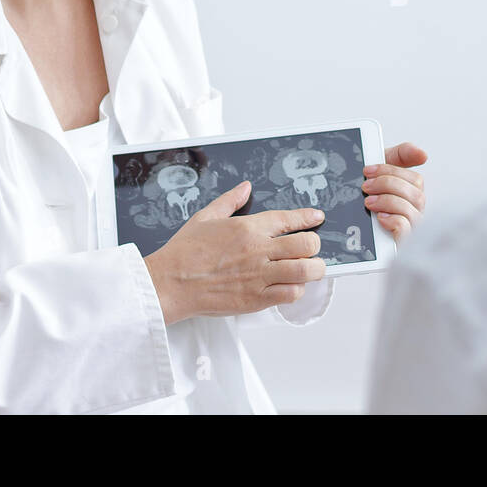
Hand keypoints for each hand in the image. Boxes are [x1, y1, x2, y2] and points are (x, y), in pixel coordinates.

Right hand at [144, 181, 326, 324]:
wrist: (169, 283)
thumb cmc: (184, 252)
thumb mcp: (205, 217)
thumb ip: (229, 201)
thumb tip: (245, 187)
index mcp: (247, 228)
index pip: (288, 219)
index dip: (308, 217)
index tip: (317, 217)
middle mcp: (258, 250)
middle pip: (307, 244)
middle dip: (315, 246)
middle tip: (311, 249)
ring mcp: (259, 276)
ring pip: (306, 271)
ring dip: (313, 270)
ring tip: (310, 269)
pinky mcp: (256, 299)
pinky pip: (290, 294)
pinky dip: (296, 290)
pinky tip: (289, 287)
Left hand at [363, 141, 427, 243]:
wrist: (350, 228)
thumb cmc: (371, 195)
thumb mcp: (382, 171)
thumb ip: (401, 156)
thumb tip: (422, 154)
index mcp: (412, 195)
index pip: (415, 180)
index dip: (392, 171)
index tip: (368, 170)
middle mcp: (415, 212)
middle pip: (416, 195)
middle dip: (388, 185)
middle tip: (366, 186)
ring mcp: (411, 229)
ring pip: (413, 212)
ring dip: (388, 202)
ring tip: (368, 202)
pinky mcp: (402, 243)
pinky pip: (406, 230)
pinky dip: (393, 221)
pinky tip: (380, 218)